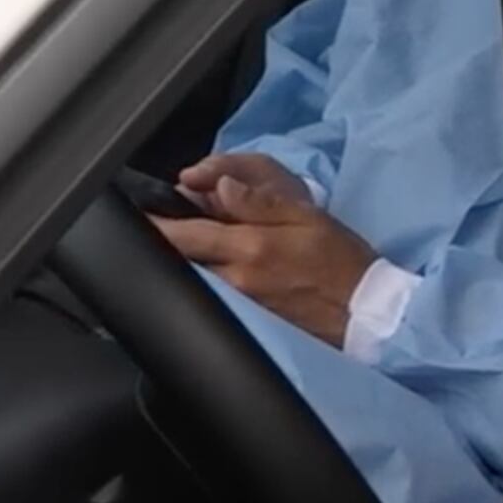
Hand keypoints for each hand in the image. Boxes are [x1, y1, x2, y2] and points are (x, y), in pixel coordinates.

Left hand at [156, 152, 377, 346]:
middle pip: (180, 259)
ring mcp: (236, 302)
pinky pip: (210, 293)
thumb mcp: (307, 217)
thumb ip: (258, 201)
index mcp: (249, 247)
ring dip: (186, 257)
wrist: (363, 311)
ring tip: (190, 240)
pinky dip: (204, 276)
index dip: (155, 223)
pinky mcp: (243, 317)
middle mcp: (234, 279)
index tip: (139, 212)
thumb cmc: (339, 259)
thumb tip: (217, 185)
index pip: (183, 235)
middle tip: (160, 221)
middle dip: (167, 239)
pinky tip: (214, 267)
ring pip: (194, 275)